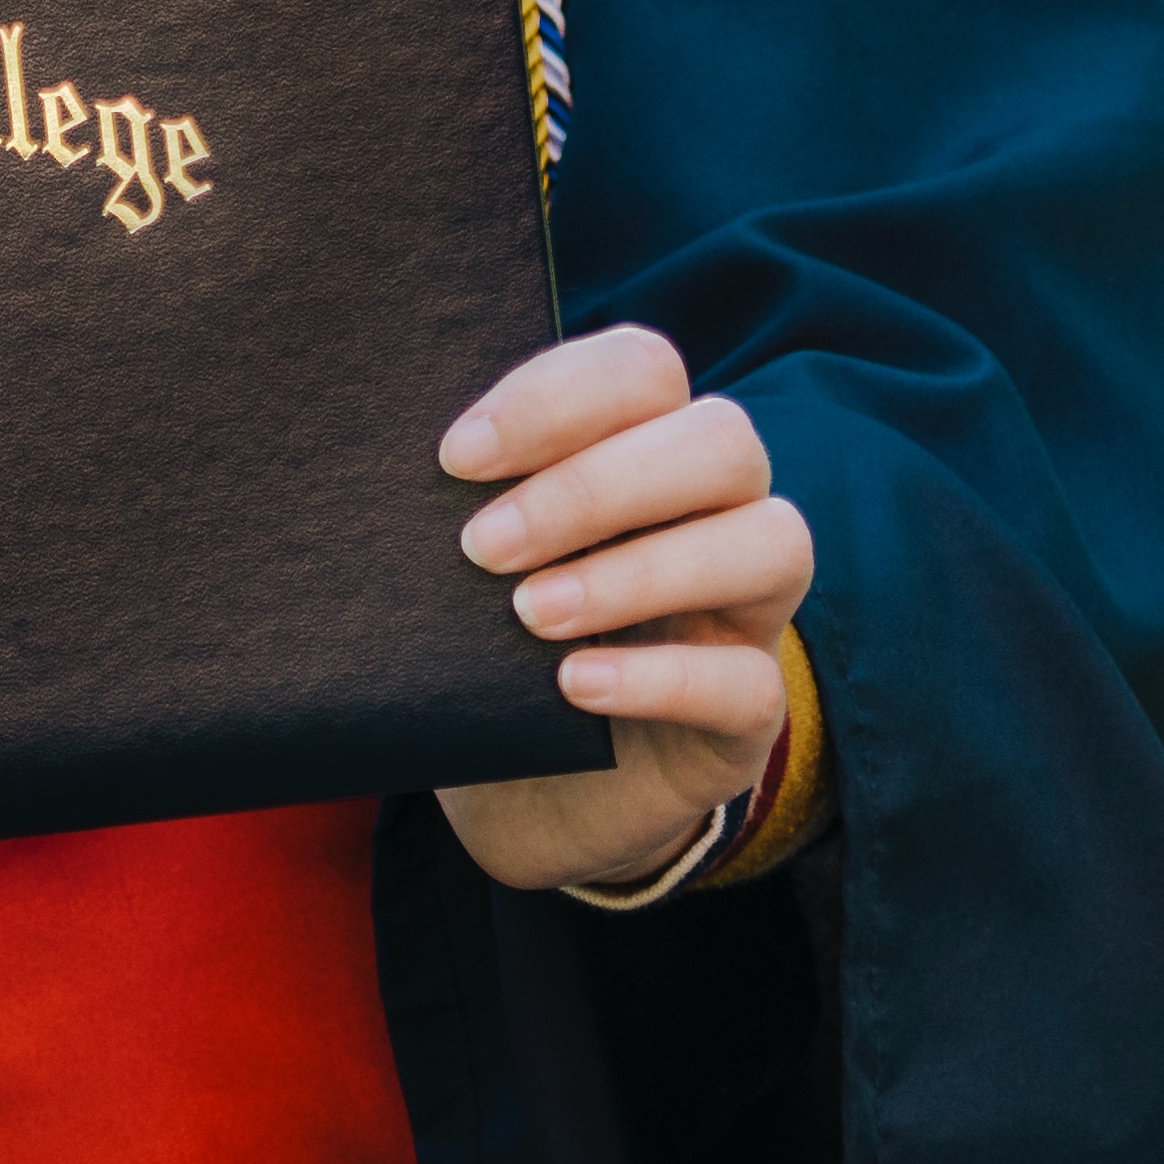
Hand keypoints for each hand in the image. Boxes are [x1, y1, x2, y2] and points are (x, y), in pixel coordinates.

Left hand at [427, 324, 812, 896]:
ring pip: (771, 544)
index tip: (456, 457)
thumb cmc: (491, 646)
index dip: (558, 398)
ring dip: (637, 571)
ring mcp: (749, 614)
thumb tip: (392, 457)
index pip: (644, 369)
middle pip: (723, 442)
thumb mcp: (472, 563)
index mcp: (648, 446)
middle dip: (596, 486)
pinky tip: (574, 686)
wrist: (526, 795)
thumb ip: (465, 499)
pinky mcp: (750, 718)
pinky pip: (749, 683)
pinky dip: (658, 678)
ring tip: (527, 615)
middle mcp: (719, 514)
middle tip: (484, 545)